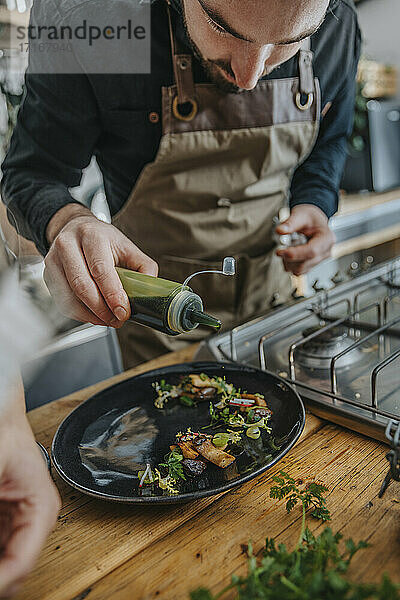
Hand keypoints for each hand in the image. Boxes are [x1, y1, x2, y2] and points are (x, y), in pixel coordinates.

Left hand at [0, 387, 59, 597]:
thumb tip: (0, 538)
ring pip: (4, 559)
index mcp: (41, 507)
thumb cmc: (6, 429)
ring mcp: (15, 517)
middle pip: (12, 567)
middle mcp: (32, 516)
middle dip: (0, 575)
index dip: (1, 582)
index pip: (21, 563)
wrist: (2, 409)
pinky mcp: (1, 515)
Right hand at [44, 204, 157, 327]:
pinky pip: (62, 301)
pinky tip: (94, 315)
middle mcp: (68, 245)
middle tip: (117, 320)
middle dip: (101, 309)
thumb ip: (144, 268)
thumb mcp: (128, 247)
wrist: (75, 228)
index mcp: (92, 235)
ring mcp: (53, 259)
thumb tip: (150, 292)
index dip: (112, 294)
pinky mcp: (48, 274)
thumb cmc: (103, 240)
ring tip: (108, 320)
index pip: (100, 269)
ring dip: (91, 315)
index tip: (123, 311)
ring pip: (69, 297)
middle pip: (82, 285)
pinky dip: (80, 314)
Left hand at [275, 204, 334, 275]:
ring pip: (301, 269)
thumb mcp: (300, 215)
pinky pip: (299, 270)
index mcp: (327, 238)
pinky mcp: (312, 264)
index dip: (295, 253)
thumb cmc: (309, 217)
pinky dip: (290, 264)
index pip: (312, 251)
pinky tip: (288, 254)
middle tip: (280, 248)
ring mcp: (320, 259)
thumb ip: (290, 223)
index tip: (280, 252)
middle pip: (306, 263)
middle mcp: (326, 251)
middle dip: (289, 258)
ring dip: (288, 262)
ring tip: (286, 249)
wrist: (313, 220)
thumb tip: (280, 230)